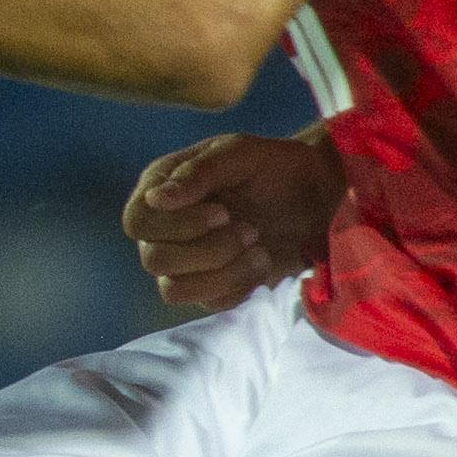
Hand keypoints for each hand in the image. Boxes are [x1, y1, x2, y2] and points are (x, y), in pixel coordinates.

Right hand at [123, 131, 347, 312]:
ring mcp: (185, 263)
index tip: (223, 212)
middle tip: (250, 229)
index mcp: (160, 189)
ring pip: (174, 290)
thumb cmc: (275, 167)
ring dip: (221, 272)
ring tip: (258, 248)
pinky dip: (239, 285)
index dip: (176, 224)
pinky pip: (209, 302)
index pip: (138, 221)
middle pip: (154, 259)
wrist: (318, 195)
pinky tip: (263, 261)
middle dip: (207, 249)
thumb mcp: (240, 153)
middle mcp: (164, 229)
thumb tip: (155, 199)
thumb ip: (198, 172)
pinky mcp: (212, 287)